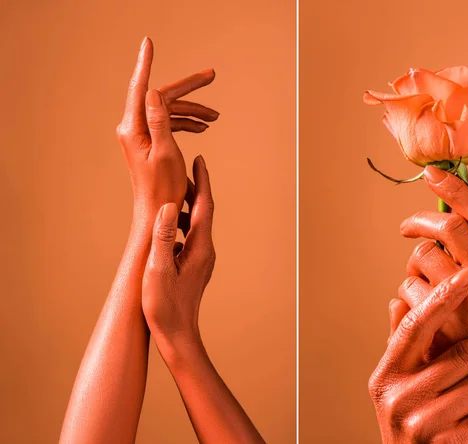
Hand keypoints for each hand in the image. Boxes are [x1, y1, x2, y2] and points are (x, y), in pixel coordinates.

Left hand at [116, 37, 218, 218]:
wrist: (157, 213)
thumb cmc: (163, 190)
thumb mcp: (165, 154)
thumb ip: (159, 122)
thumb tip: (152, 92)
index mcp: (134, 128)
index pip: (141, 88)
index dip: (145, 63)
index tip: (149, 42)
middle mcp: (134, 128)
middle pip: (162, 97)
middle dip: (188, 88)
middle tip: (211, 76)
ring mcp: (141, 134)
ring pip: (168, 111)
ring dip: (192, 110)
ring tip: (215, 115)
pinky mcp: (149, 142)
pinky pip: (168, 124)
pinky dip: (186, 123)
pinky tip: (202, 127)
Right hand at [142, 156, 214, 345]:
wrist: (178, 336)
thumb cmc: (165, 307)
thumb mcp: (159, 270)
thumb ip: (164, 237)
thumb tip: (169, 207)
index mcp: (201, 247)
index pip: (205, 206)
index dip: (202, 181)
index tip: (199, 159)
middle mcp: (206, 251)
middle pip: (203, 211)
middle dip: (195, 188)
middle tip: (182, 167)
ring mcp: (202, 260)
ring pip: (197, 224)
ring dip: (187, 206)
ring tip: (172, 191)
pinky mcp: (195, 267)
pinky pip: (192, 237)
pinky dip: (182, 224)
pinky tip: (169, 225)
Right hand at [369, 269, 467, 443]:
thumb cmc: (412, 421)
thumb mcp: (397, 383)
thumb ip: (399, 344)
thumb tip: (398, 300)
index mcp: (386, 373)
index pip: (416, 327)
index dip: (442, 298)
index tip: (467, 274)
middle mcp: (398, 397)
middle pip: (463, 355)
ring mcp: (420, 424)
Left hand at [398, 166, 467, 356]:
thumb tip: (444, 204)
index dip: (456, 189)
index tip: (433, 174)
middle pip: (450, 225)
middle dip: (420, 221)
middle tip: (407, 228)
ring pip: (423, 253)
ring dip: (413, 263)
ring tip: (422, 283)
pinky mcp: (443, 318)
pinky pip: (408, 284)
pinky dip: (405, 290)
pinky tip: (417, 308)